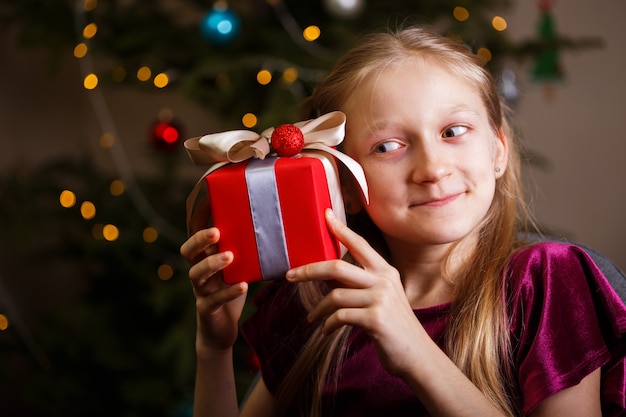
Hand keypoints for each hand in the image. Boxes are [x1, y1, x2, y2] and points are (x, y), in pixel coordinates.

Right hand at [180, 201, 247, 352]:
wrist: (221, 330)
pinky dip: (229, 292)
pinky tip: (242, 286)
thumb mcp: (238, 270)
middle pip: (188, 252)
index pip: (195, 237)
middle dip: (199, 240)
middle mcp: (198, 272)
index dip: (198, 221)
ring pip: (196, 274)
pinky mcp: (206, 309)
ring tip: (230, 256)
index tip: (208, 203)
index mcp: (204, 259)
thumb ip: (245, 252)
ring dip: (211, 264)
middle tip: (216, 232)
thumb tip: (269, 229)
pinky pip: (215, 299)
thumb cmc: (231, 292)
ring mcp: (200, 291)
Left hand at [286, 209, 426, 377]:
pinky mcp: (375, 318)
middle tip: (290, 276)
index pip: (360, 244)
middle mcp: (384, 280)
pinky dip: (328, 325)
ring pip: (335, 295)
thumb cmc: (394, 328)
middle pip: (337, 266)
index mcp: (386, 271)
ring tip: (312, 318)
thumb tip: (329, 275)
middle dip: (309, 270)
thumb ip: (362, 284)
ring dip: (318, 309)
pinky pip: (339, 316)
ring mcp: (381, 299)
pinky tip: (327, 331)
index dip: (341, 229)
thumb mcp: (383, 299)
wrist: (417, 356)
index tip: (325, 215)